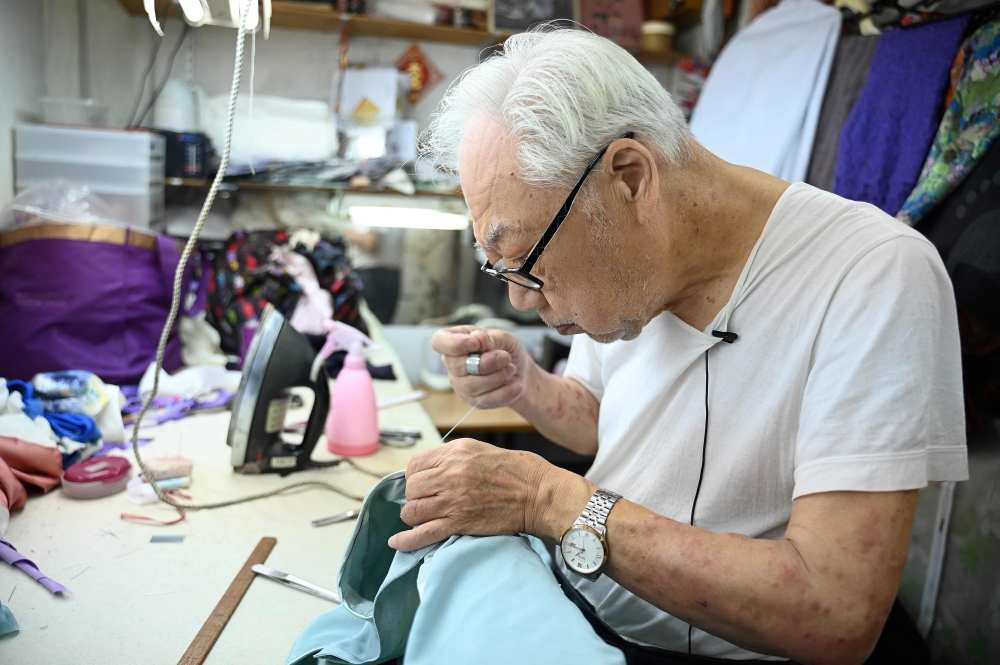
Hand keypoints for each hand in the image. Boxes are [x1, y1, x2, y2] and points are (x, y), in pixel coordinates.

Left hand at [389, 439, 552, 550]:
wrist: (538, 494)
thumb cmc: (516, 471)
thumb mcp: (479, 450)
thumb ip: (452, 458)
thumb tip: (428, 471)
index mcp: (455, 453)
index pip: (415, 465)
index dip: (414, 476)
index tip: (421, 484)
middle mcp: (450, 474)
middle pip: (411, 488)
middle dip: (415, 496)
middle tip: (427, 501)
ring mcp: (453, 500)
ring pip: (413, 510)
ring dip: (414, 515)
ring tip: (423, 516)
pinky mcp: (459, 523)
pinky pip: (422, 534)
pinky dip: (406, 540)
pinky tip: (397, 542)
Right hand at [431, 326, 534, 408]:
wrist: (522, 373)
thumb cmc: (509, 351)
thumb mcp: (505, 338)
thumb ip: (491, 338)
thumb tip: (477, 338)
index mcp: (456, 341)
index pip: (439, 342)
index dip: (453, 344)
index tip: (475, 344)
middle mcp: (452, 364)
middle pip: (456, 366)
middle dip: (485, 363)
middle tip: (505, 357)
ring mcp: (460, 384)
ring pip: (470, 386)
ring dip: (497, 377)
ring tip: (511, 369)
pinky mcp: (473, 401)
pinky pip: (484, 400)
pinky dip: (505, 392)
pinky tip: (516, 385)